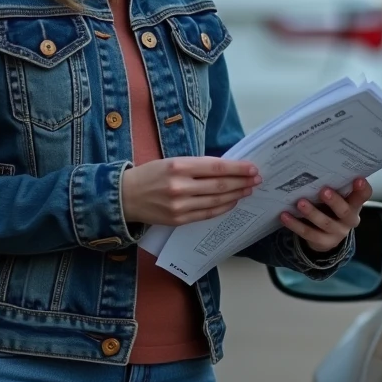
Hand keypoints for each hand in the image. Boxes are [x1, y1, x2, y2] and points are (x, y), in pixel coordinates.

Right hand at [121, 157, 260, 226]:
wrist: (124, 197)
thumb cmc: (150, 175)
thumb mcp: (171, 161)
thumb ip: (196, 165)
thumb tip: (225, 168)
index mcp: (178, 166)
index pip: (216, 167)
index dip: (237, 168)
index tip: (252, 167)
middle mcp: (180, 186)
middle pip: (220, 185)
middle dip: (242, 182)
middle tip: (257, 179)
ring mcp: (180, 206)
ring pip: (216, 200)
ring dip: (236, 195)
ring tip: (248, 190)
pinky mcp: (179, 220)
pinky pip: (207, 213)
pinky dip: (222, 208)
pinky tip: (232, 202)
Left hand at [280, 178, 372, 252]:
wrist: (327, 235)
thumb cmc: (331, 207)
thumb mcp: (338, 197)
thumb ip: (334, 185)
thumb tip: (318, 163)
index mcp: (354, 204)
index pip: (364, 196)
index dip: (362, 189)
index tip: (358, 179)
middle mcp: (348, 220)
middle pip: (344, 212)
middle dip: (334, 201)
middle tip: (323, 191)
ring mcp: (336, 233)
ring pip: (325, 223)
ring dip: (312, 213)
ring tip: (300, 203)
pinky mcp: (322, 242)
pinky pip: (308, 233)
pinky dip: (295, 224)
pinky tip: (284, 215)